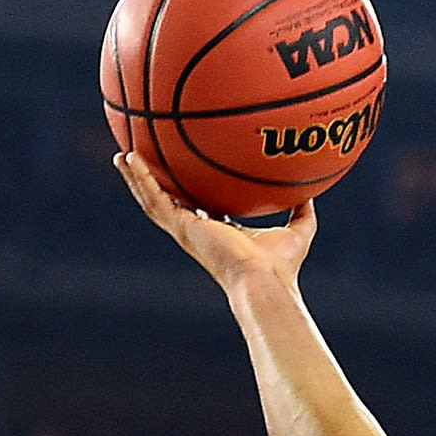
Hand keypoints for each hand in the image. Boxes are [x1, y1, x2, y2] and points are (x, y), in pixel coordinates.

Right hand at [114, 150, 315, 290]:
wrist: (263, 279)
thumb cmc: (281, 265)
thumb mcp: (298, 230)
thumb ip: (302, 210)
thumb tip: (311, 189)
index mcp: (220, 232)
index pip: (201, 208)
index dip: (191, 193)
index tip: (186, 174)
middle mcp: (199, 232)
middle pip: (171, 202)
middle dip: (157, 183)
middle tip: (144, 162)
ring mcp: (187, 231)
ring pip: (153, 201)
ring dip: (138, 179)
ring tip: (123, 156)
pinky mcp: (181, 228)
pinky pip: (154, 199)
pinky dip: (141, 180)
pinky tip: (130, 160)